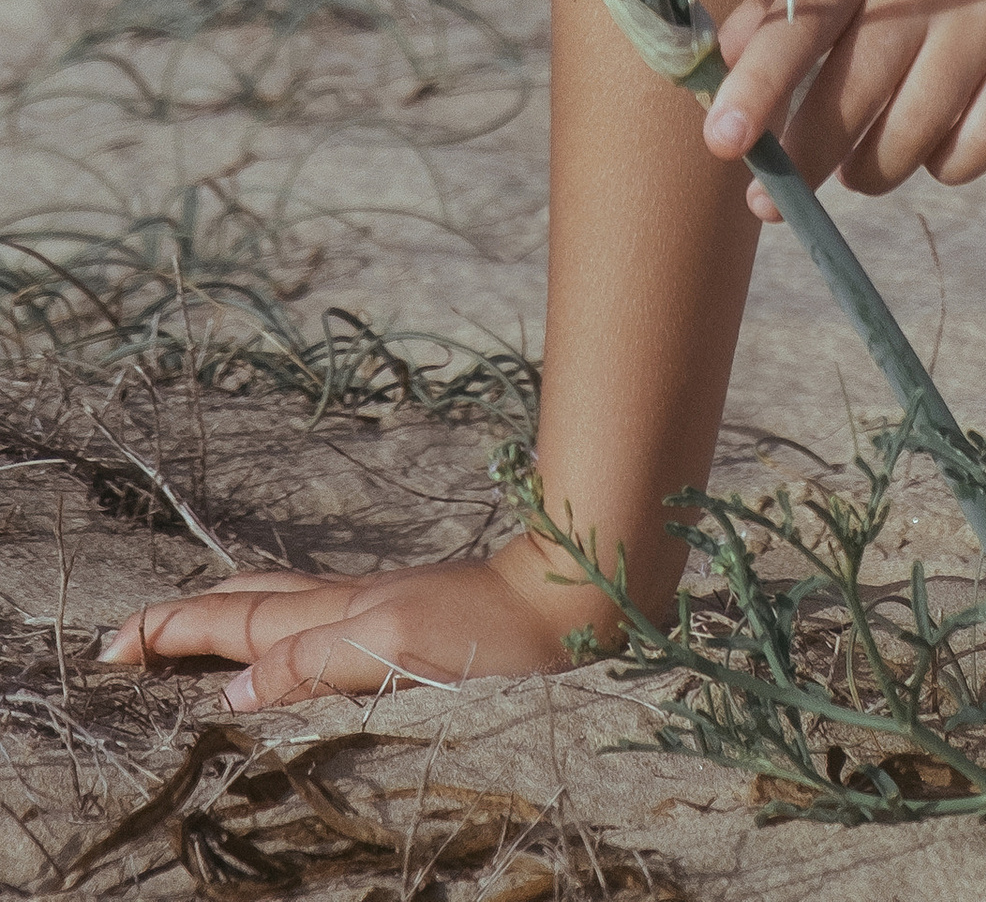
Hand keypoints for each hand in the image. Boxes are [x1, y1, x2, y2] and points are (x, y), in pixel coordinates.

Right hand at [98, 542, 613, 710]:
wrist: (569, 598)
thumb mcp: (392, 647)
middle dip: (183, 622)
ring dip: (227, 621)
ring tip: (193, 634)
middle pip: (246, 606)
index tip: (112, 648)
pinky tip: (292, 640)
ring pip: (281, 609)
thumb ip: (312, 665)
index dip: (170, 633)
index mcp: (331, 615)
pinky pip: (317, 624)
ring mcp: (375, 611)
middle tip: (131, 641)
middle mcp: (345, 607)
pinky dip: (278, 631)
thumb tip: (232, 690)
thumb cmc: (489, 627)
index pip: (231, 623)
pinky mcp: (405, 622)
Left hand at [703, 0, 985, 198]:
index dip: (758, 84)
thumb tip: (730, 56)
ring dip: (872, 171)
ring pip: (908, 139)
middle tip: (775, 199)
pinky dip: (946, 166)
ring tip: (868, 159)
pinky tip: (940, 142)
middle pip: (851, 97)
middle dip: (804, 162)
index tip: (722, 142)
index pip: (802, 17)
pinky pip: (974, 151)